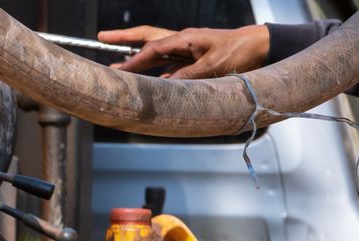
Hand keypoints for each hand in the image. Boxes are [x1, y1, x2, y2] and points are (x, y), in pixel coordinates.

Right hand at [97, 24, 272, 77]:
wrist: (257, 47)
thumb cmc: (237, 52)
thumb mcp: (212, 66)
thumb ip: (187, 76)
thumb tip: (164, 84)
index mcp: (185, 39)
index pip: (152, 49)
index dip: (133, 61)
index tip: (118, 72)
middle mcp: (182, 40)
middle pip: (146, 38)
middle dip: (123, 38)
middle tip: (101, 37)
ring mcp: (185, 48)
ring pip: (153, 51)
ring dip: (134, 57)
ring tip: (116, 66)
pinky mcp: (190, 58)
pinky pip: (167, 65)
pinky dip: (153, 71)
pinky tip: (144, 81)